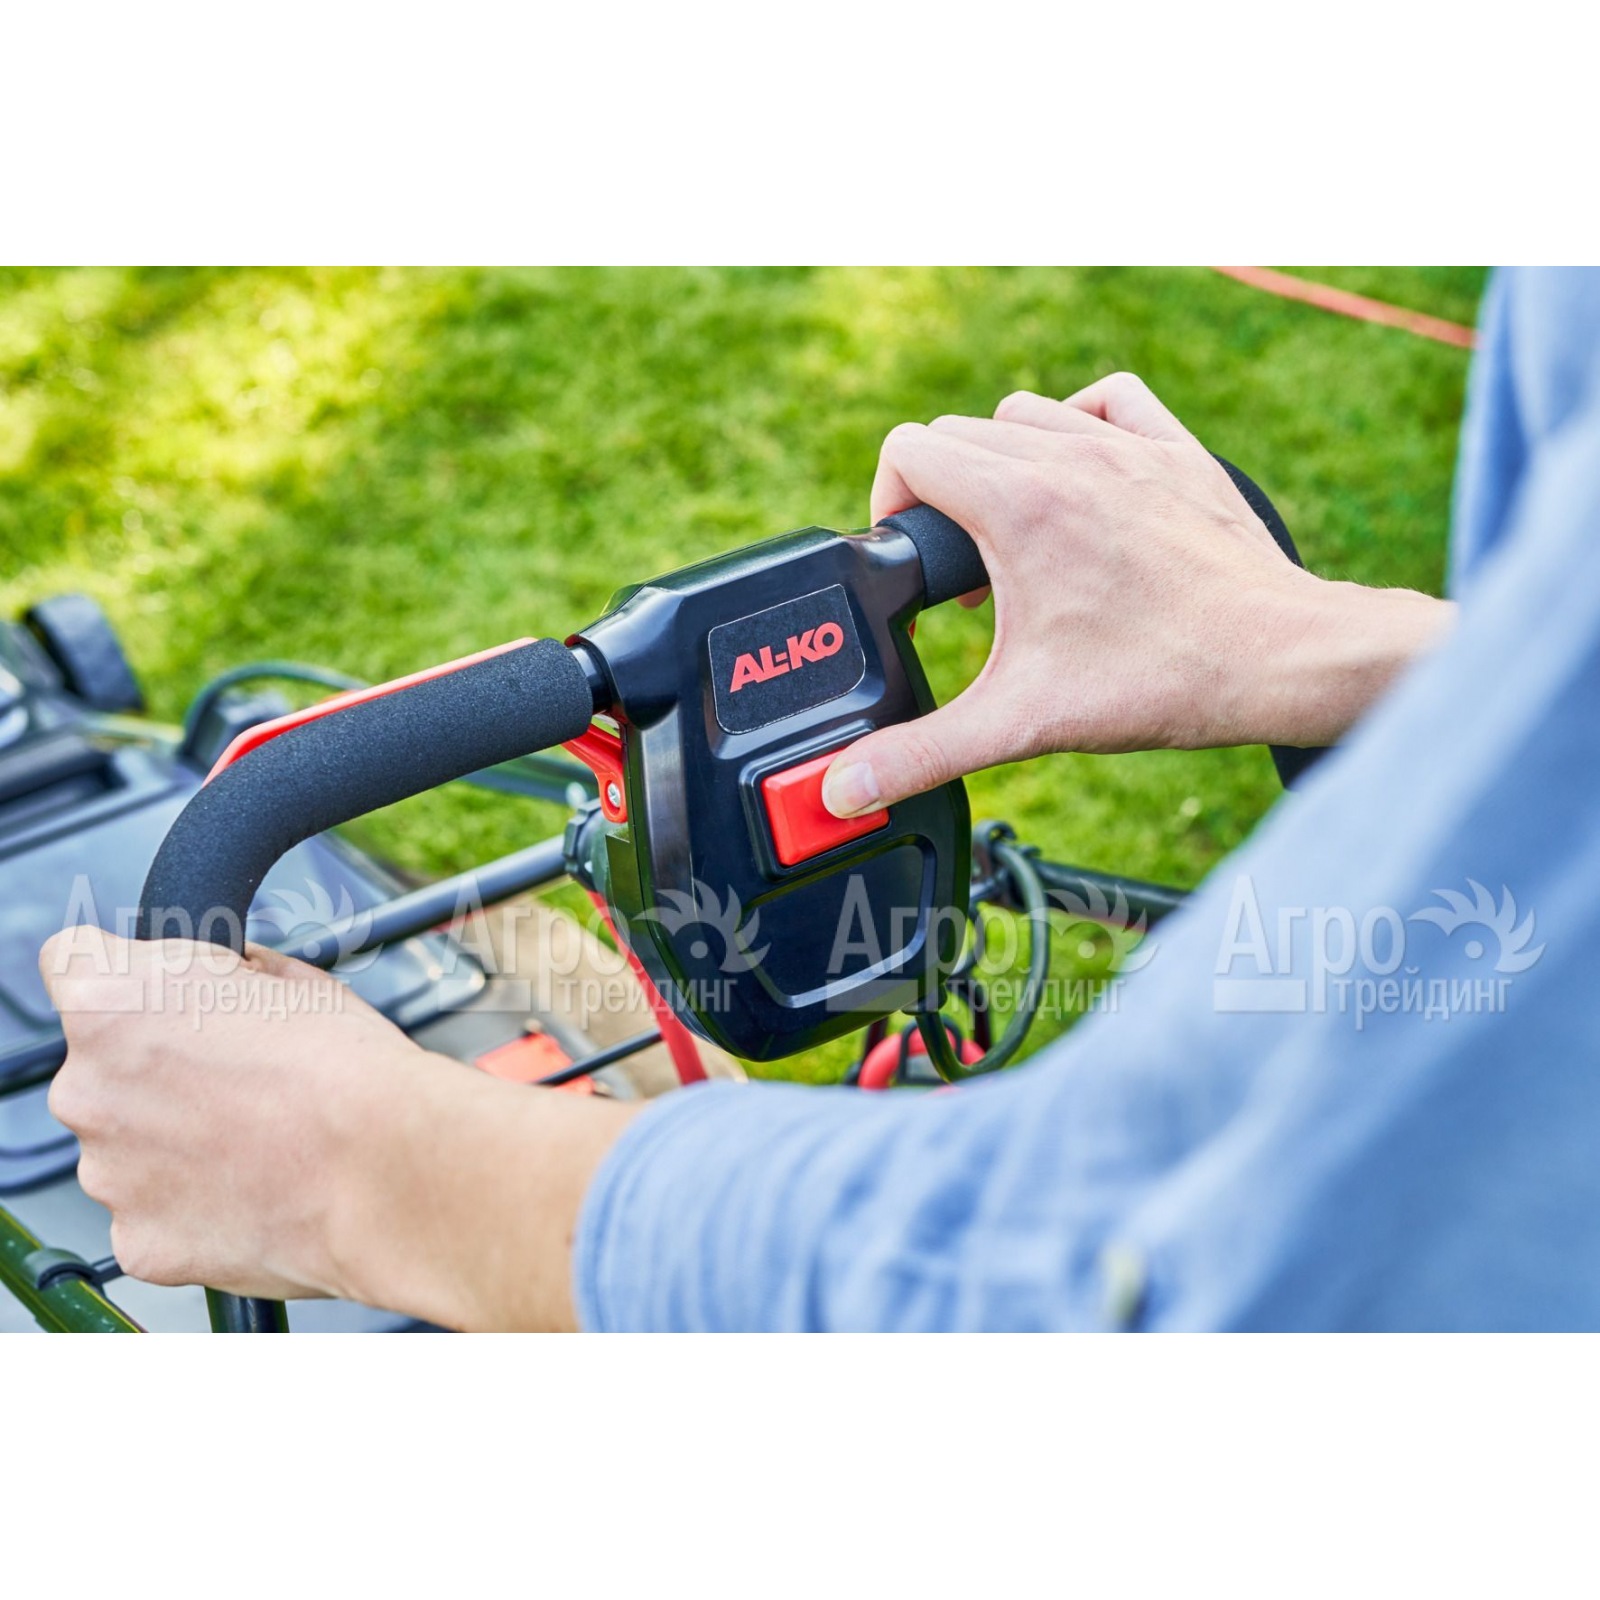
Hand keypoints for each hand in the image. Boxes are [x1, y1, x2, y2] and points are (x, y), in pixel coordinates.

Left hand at [40, 927, 634, 1327]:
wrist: (389, 1169)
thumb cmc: (348, 1068)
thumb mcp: (290, 979)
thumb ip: (227, 978)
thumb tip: (231, 980)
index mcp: (111, 1003)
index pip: (75, 962)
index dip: (132, 976)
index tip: (171, 995)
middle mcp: (86, 1089)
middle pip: (100, 1066)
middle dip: (156, 1069)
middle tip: (239, 1079)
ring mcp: (108, 1175)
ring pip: (127, 1145)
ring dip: (176, 1142)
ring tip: (262, 1141)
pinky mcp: (140, 1243)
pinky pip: (155, 1213)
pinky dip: (195, 1205)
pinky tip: (259, 1189)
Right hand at [822, 374, 1453, 816]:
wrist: (1281, 659)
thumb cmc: (1161, 681)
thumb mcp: (1021, 722)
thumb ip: (923, 751)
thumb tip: (846, 789)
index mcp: (1019, 503)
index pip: (909, 450)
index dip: (889, 506)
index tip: (914, 569)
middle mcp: (1069, 454)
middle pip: (959, 433)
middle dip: (940, 497)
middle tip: (965, 581)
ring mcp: (1128, 445)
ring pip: (1026, 414)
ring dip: (1004, 465)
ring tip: (1018, 540)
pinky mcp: (1177, 452)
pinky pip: (1109, 398)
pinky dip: (1080, 425)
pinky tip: (1082, 481)